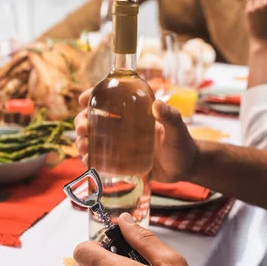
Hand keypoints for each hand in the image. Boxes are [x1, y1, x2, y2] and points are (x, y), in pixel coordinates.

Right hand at [75, 90, 198, 181]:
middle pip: (94, 120)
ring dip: (82, 141)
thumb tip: (157, 105)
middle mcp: (123, 126)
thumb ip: (171, 117)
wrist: (185, 169)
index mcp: (133, 112)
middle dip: (81, 122)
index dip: (92, 96)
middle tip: (82, 129)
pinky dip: (89, 159)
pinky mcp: (119, 162)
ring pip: (92, 139)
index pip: (108, 99)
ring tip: (83, 148)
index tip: (83, 99)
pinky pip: (99, 158)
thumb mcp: (178, 129)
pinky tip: (86, 161)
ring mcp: (119, 145)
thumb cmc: (183, 145)